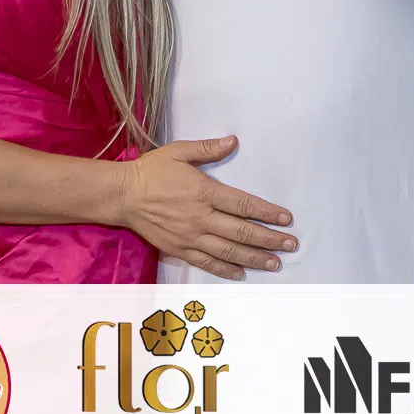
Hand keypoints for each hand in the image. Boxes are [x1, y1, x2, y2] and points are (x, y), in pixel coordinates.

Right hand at [112, 136, 294, 279]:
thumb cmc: (152, 170)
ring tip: (275, 263)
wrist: (122, 195)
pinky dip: (226, 269)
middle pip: (242, 231)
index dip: (268, 213)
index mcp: (205, 192)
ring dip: (254, 258)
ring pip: (229, 251)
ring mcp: (191, 236)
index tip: (286, 219)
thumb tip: (233, 140)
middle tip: (291, 245)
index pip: (244, 205)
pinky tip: (241, 273)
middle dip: (270, 239)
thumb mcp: (179, 152)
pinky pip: (207, 262)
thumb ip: (208, 149)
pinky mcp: (179, 249)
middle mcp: (201, 217)